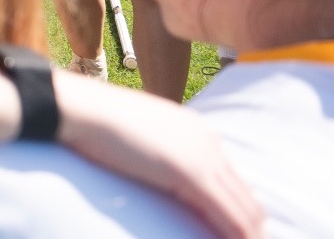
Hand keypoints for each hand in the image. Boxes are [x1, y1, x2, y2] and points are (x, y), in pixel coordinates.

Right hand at [55, 74, 263, 238]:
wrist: (82, 108)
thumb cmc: (96, 120)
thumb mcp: (138, 135)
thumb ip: (158, 151)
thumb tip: (157, 171)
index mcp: (196, 130)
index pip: (231, 178)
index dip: (238, 208)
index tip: (238, 233)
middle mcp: (207, 141)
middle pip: (245, 195)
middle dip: (251, 226)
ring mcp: (201, 157)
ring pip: (243, 207)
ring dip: (248, 234)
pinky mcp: (190, 174)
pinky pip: (226, 213)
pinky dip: (235, 234)